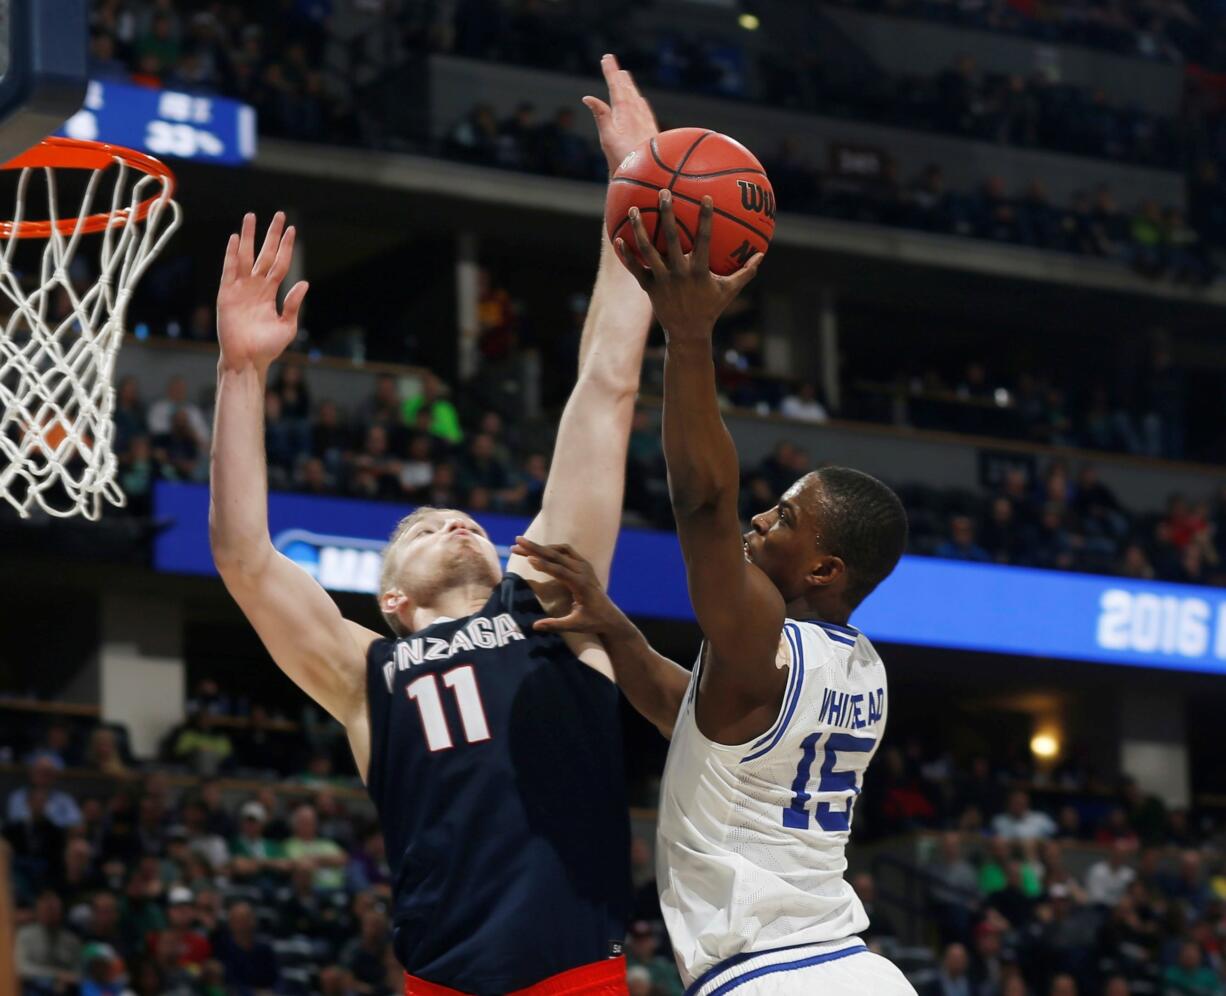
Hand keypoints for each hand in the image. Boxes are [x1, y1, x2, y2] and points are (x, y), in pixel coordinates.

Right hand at [216, 212, 308, 371]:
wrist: (247, 360)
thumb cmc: (267, 347)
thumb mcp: (287, 326)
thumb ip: (293, 304)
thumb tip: (304, 283)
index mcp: (270, 293)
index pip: (280, 264)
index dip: (286, 247)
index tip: (292, 229)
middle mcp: (256, 286)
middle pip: (265, 254)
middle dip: (271, 235)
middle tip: (278, 215)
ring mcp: (240, 288)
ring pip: (245, 256)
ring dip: (248, 237)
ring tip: (251, 216)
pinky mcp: (226, 293)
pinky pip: (229, 270)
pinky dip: (231, 254)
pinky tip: (234, 239)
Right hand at [511, 537, 630, 637]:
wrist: (610, 616)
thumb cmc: (592, 621)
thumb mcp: (574, 625)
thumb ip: (554, 625)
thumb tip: (534, 626)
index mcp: (581, 585)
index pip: (560, 571)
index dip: (543, 565)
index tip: (528, 559)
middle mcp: (584, 571)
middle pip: (557, 555)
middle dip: (536, 548)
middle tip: (517, 542)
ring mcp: (584, 565)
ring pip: (561, 550)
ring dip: (541, 546)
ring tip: (522, 545)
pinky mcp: (584, 564)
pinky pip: (566, 551)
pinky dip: (551, 548)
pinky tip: (538, 550)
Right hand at [584, 54, 658, 175]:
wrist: (648, 174)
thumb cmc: (624, 159)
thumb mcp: (607, 138)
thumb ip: (600, 115)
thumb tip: (588, 98)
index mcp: (625, 111)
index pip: (616, 86)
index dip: (610, 71)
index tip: (606, 58)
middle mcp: (637, 112)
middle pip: (626, 88)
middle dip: (617, 74)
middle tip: (611, 61)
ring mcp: (645, 120)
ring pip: (635, 96)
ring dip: (628, 85)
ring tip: (624, 75)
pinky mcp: (650, 129)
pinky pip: (643, 108)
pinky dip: (638, 99)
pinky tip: (640, 100)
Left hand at [616, 190, 762, 339]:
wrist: (687, 334)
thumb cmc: (710, 309)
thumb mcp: (730, 291)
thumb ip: (746, 272)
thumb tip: (762, 254)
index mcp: (699, 271)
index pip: (704, 240)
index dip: (705, 218)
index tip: (705, 197)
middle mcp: (679, 273)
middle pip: (671, 239)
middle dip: (667, 214)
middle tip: (663, 192)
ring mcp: (662, 280)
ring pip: (648, 251)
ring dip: (640, 229)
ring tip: (634, 209)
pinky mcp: (649, 287)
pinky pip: (635, 268)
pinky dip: (626, 254)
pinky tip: (617, 238)